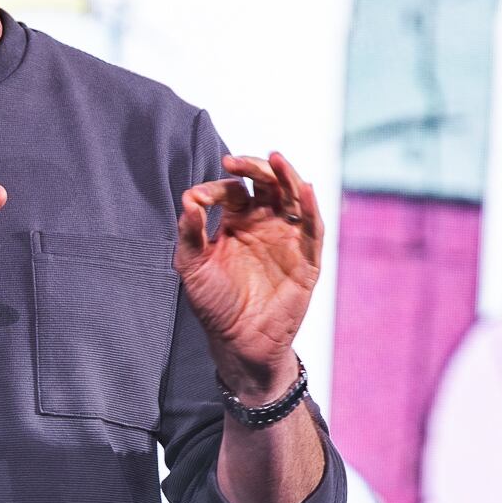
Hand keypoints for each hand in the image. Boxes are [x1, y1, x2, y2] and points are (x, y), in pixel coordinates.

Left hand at [176, 152, 322, 402]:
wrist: (238, 342)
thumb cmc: (214, 303)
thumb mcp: (192, 265)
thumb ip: (189, 233)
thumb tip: (188, 199)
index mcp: (237, 222)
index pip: (234, 191)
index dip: (218, 188)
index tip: (199, 200)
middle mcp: (264, 224)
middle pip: (267, 184)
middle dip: (254, 168)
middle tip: (235, 162)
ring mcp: (287, 238)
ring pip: (292, 197)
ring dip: (286, 176)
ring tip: (275, 160)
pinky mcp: (307, 258)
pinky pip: (313, 228)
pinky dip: (310, 207)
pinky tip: (304, 189)